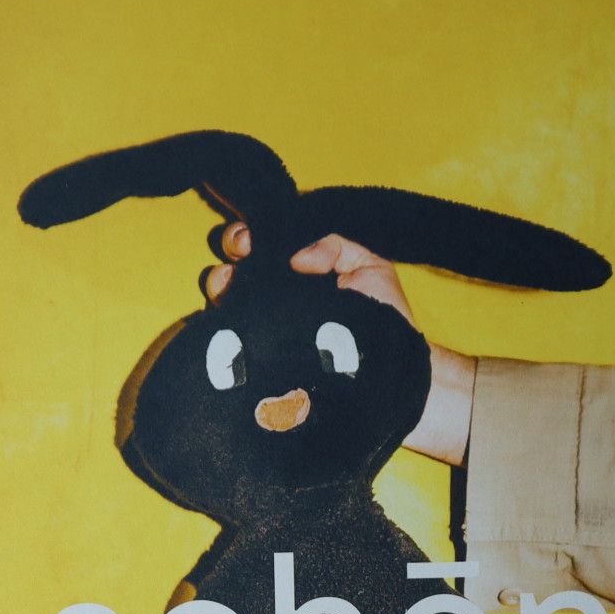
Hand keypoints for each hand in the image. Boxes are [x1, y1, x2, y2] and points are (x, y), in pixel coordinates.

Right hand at [206, 222, 473, 464]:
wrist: (392, 375)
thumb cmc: (386, 320)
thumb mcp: (371, 268)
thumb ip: (334, 247)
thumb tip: (296, 258)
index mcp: (300, 273)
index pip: (265, 247)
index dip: (250, 238)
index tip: (250, 242)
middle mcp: (279, 298)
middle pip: (238, 268)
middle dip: (231, 258)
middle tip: (240, 259)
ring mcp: (269, 330)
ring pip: (229, 301)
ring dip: (221, 287)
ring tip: (229, 290)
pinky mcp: (265, 360)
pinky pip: (235, 342)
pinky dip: (225, 329)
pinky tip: (229, 322)